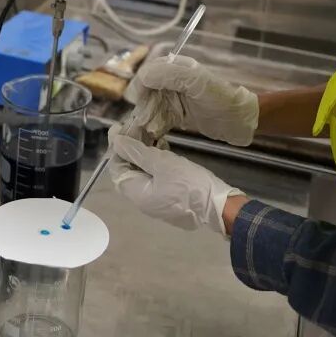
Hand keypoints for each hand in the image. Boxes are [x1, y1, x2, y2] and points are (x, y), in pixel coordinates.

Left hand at [107, 126, 244, 234]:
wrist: (219, 206)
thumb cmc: (189, 184)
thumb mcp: (162, 163)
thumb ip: (137, 152)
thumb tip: (116, 142)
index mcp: (138, 195)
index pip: (117, 169)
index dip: (117, 149)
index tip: (121, 129)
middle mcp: (143, 201)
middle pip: (129, 172)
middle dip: (131, 151)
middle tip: (137, 130)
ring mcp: (157, 202)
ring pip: (143, 175)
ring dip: (144, 156)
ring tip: (151, 136)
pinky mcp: (169, 200)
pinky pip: (155, 180)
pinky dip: (155, 165)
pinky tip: (163, 149)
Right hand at [125, 56, 258, 145]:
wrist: (240, 121)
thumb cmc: (220, 99)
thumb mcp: (196, 82)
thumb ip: (169, 74)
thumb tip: (143, 77)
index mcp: (176, 67)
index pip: (148, 74)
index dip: (141, 89)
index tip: (140, 107)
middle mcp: (172, 81)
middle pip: (147, 93)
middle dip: (143, 109)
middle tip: (141, 126)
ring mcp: (175, 98)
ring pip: (151, 107)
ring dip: (147, 120)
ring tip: (146, 135)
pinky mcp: (178, 113)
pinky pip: (159, 118)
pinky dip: (154, 127)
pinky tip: (152, 136)